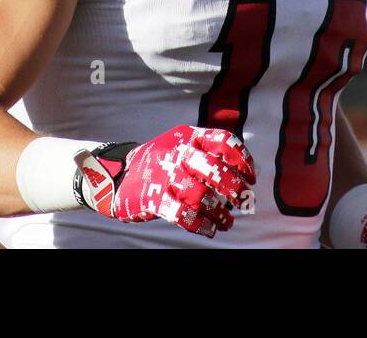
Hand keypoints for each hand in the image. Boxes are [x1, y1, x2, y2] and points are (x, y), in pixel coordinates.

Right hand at [74, 124, 254, 236]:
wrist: (115, 175)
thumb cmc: (159, 163)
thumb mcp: (180, 146)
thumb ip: (207, 152)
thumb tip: (244, 171)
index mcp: (188, 136)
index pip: (224, 141)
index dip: (243, 159)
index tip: (251, 177)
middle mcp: (177, 153)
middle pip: (215, 169)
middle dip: (235, 188)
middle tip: (244, 201)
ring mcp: (164, 176)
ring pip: (201, 195)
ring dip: (220, 213)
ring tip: (228, 222)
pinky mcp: (153, 199)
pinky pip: (183, 215)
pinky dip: (201, 225)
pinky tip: (209, 229)